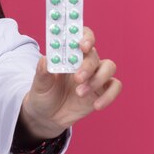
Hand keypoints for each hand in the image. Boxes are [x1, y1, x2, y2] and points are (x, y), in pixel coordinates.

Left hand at [19, 26, 122, 140]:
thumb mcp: (39, 83)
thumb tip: (45, 59)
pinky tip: (96, 105)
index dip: (86, 37)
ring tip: (80, 94)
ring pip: (109, 67)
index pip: (82, 37)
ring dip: (97, 80)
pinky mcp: (102, 91)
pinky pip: (114, 87)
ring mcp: (95, 76)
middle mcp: (84, 62)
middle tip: (77, 78)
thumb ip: (42, 71)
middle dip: (87, 66)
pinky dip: (108, 96)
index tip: (82, 45)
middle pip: (94, 55)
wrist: (47, 116)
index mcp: (69, 55)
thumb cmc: (43, 94)